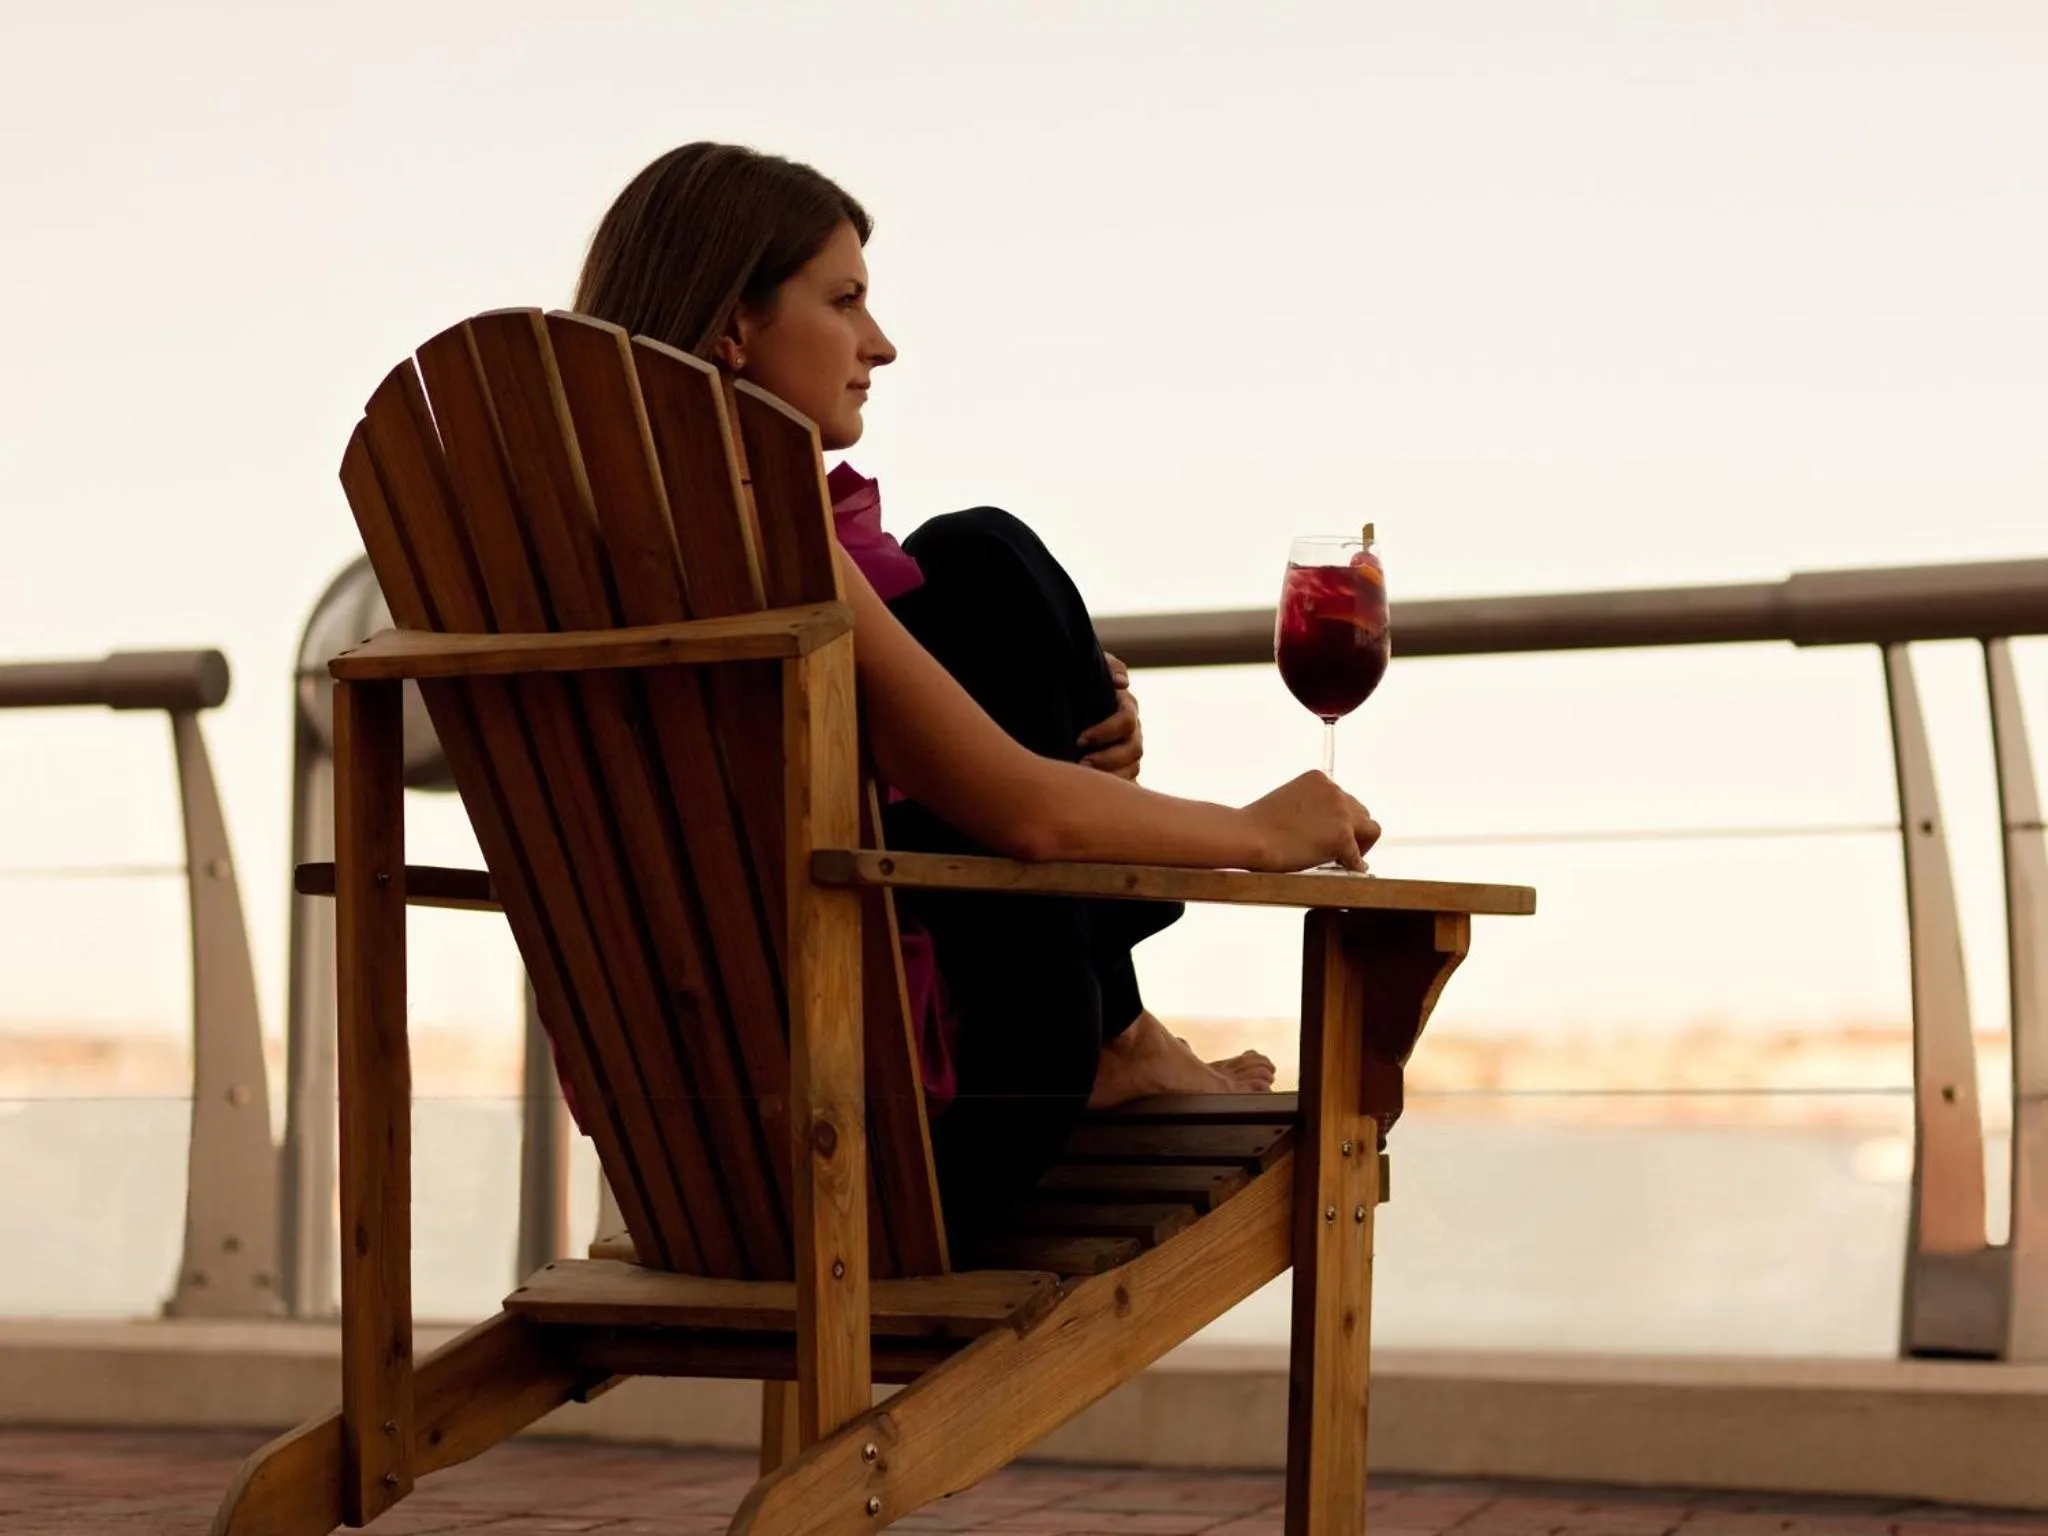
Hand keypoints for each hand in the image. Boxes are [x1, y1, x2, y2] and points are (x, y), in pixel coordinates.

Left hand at [1076, 651, 1143, 780]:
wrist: (1071, 706)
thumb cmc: (1078, 685)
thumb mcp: (1090, 670)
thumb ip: (1108, 666)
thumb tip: (1122, 682)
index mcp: (1126, 706)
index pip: (1126, 721)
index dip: (1105, 731)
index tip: (1079, 740)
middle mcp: (1133, 730)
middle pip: (1134, 749)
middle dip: (1107, 758)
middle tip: (1080, 764)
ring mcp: (1131, 750)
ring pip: (1133, 768)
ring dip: (1110, 775)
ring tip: (1083, 778)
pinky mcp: (1124, 769)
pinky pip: (1129, 783)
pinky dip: (1115, 789)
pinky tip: (1096, 792)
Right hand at [1239, 772, 1380, 871]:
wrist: (1249, 836)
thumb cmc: (1256, 825)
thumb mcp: (1287, 802)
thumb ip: (1309, 809)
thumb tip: (1323, 830)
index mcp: (1319, 779)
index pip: (1343, 799)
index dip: (1338, 820)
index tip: (1328, 834)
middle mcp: (1335, 791)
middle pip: (1360, 812)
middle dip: (1352, 831)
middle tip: (1339, 850)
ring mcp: (1341, 813)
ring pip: (1370, 829)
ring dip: (1359, 845)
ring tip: (1344, 860)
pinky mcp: (1342, 837)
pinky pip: (1359, 857)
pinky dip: (1354, 866)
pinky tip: (1346, 873)